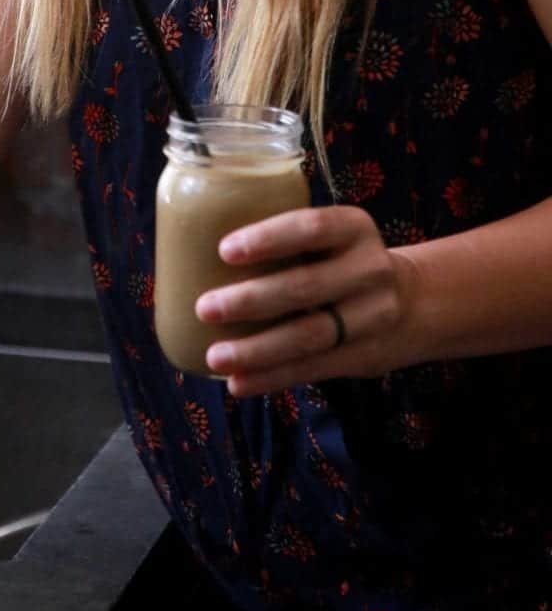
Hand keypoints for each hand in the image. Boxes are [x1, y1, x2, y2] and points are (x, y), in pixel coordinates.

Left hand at [194, 205, 417, 395]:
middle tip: (203, 308)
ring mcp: (372, 316)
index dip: (268, 238)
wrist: (415, 302)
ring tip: (215, 356)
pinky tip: (238, 382)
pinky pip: (313, 369)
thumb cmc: (341, 261)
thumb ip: (286, 242)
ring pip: (309, 336)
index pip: (311, 227)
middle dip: (250, 300)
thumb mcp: (330, 238)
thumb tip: (194, 253)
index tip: (224, 250)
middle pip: (305, 287)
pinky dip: (271, 378)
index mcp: (353, 228)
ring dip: (257, 350)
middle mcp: (370, 269)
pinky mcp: (366, 356)